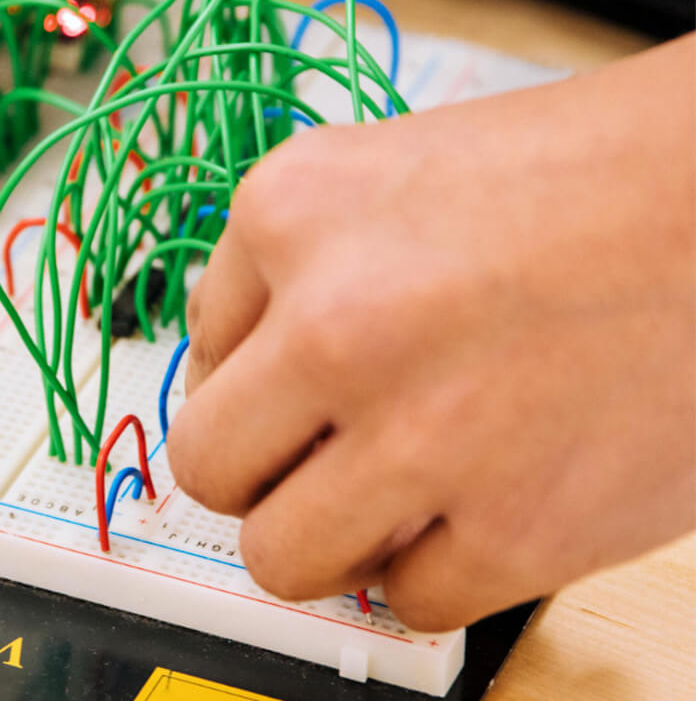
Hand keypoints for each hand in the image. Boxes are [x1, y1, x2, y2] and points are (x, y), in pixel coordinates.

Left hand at [169, 34, 695, 630]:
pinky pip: (407, 600)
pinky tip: (475, 504)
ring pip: (280, 558)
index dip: (255, 376)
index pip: (197, 353)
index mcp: (290, 214)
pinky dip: (433, 568)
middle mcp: (337, 323)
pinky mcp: (517, 529)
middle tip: (315, 457)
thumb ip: (279, 272)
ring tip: (387, 490)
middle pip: (209, 468)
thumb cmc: (575, 180)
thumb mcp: (378, 173)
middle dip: (257, 472)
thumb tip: (225, 381)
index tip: (304, 382)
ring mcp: (422, 433)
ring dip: (325, 536)